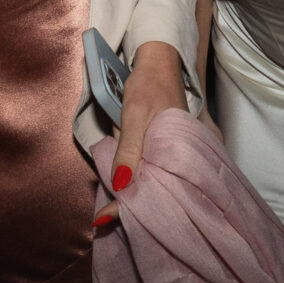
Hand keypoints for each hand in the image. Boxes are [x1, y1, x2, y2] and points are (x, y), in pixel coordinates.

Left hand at [108, 41, 187, 210]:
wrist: (157, 63)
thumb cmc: (150, 86)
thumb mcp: (136, 115)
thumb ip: (129, 150)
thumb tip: (120, 184)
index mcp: (179, 154)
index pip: (160, 190)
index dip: (134, 206)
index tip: (107, 218)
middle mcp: (176, 158)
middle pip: (156, 191)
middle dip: (133, 206)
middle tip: (104, 219)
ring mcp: (167, 154)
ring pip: (151, 182)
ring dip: (134, 195)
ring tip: (109, 213)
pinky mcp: (159, 149)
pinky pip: (148, 171)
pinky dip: (135, 181)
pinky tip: (122, 188)